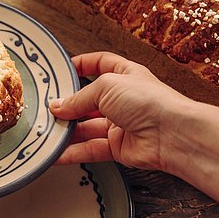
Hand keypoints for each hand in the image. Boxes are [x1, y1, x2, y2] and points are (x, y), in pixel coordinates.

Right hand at [50, 52, 193, 170]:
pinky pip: (91, 148)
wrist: (172, 134)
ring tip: (46, 133)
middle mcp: (123, 99)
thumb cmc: (149, 101)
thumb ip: (80, 98)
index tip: (62, 71)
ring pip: (87, 128)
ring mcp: (121, 124)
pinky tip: (56, 153)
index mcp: (125, 75)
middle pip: (89, 101)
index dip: (82, 65)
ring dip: (67, 131)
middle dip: (68, 106)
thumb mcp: (107, 86)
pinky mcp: (118, 148)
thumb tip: (59, 106)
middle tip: (46, 110)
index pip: (101, 64)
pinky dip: (73, 152)